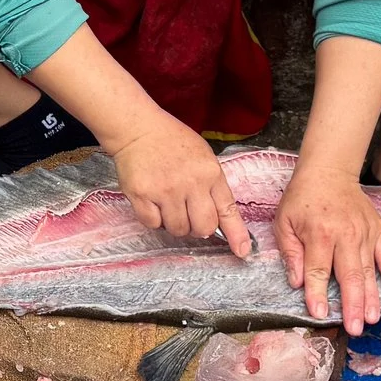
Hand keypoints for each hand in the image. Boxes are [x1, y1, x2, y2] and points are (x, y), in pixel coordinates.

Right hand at [111, 113, 252, 256]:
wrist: (138, 129)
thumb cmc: (172, 142)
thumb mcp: (204, 158)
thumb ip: (212, 187)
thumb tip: (217, 221)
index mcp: (210, 173)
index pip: (227, 210)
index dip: (236, 234)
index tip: (242, 251)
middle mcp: (190, 183)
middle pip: (203, 228)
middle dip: (198, 229)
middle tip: (188, 215)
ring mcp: (165, 190)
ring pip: (178, 229)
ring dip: (174, 223)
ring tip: (168, 203)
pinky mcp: (142, 195)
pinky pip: (153, 224)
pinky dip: (153, 219)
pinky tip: (152, 201)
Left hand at [273, 158, 380, 335]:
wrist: (328, 172)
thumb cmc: (301, 199)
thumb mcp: (284, 223)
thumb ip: (290, 253)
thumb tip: (296, 282)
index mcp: (319, 234)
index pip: (318, 270)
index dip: (318, 294)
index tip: (319, 314)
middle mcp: (345, 235)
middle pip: (349, 276)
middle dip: (352, 305)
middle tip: (355, 329)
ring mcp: (364, 232)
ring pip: (368, 270)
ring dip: (371, 296)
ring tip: (372, 318)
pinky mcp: (377, 229)